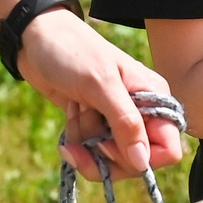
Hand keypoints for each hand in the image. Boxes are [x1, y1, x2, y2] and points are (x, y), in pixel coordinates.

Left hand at [22, 8, 185, 179]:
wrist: (36, 38)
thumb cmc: (72, 52)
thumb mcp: (101, 85)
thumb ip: (126, 124)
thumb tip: (143, 164)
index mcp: (154, 97)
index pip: (167, 149)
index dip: (141, 157)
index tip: (110, 145)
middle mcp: (141, 112)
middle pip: (136, 161)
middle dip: (105, 155)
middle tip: (83, 138)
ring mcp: (116, 119)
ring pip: (110, 159)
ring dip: (87, 142)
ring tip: (76, 110)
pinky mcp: (95, 124)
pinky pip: (92, 150)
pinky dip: (77, 138)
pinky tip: (70, 111)